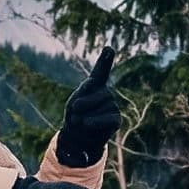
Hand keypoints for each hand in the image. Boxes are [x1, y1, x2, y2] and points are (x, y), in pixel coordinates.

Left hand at [56, 48, 119, 166]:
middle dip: (84, 101)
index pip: (101, 71)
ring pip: (102, 105)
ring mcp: (112, 106)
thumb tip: (100, 95)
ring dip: (85, 114)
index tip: (109, 48)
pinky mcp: (116, 120)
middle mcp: (106, 93)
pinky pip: (108, 117)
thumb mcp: (73, 102)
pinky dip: (95, 121)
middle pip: (99, 91)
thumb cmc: (75, 117)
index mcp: (94, 86)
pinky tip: (87, 124)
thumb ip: (85, 93)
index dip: (105, 60)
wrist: (77, 139)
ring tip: (81, 121)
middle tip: (75, 110)